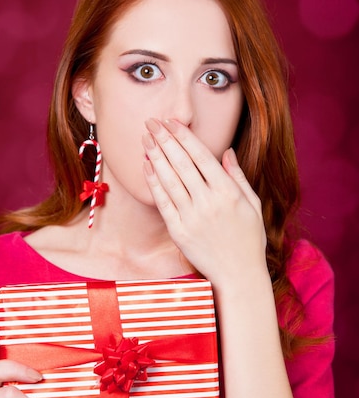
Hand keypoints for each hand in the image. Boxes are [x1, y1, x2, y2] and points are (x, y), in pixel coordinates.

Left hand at [142, 118, 266, 285]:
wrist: (239, 275)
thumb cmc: (249, 238)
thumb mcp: (252, 204)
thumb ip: (237, 176)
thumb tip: (226, 151)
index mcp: (228, 192)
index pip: (201, 156)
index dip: (184, 137)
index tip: (171, 122)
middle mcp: (208, 202)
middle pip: (181, 163)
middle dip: (164, 140)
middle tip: (151, 122)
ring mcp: (191, 217)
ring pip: (169, 180)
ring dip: (155, 156)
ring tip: (145, 139)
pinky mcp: (179, 231)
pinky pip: (162, 202)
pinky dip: (153, 183)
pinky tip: (147, 167)